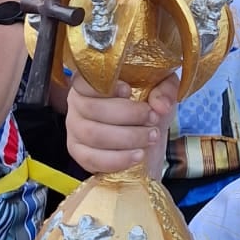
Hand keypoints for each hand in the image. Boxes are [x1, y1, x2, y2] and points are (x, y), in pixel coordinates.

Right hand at [64, 71, 178, 175]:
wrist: (146, 136)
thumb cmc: (146, 105)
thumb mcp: (161, 90)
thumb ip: (165, 89)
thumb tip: (160, 106)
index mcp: (90, 82)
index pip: (86, 80)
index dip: (106, 86)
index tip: (129, 90)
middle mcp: (77, 104)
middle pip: (93, 109)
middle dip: (128, 115)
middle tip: (153, 118)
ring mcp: (74, 130)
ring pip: (94, 135)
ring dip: (127, 138)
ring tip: (151, 136)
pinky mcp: (79, 154)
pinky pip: (92, 159)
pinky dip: (118, 159)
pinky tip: (138, 155)